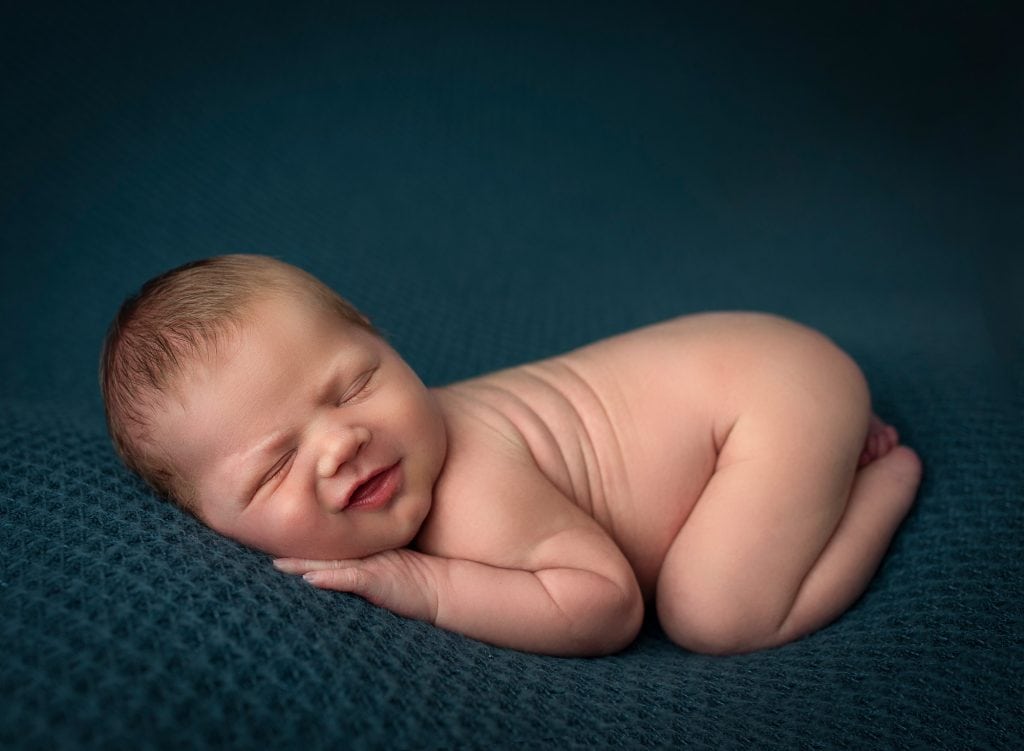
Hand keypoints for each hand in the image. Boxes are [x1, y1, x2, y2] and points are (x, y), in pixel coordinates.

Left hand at [273, 549, 441, 624]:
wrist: (443, 588)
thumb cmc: (416, 578)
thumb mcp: (386, 564)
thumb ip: (361, 564)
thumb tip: (328, 566)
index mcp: (361, 551)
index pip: (326, 543)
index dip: (302, 540)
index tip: (276, 535)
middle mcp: (361, 555)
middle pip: (321, 550)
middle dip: (294, 547)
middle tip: (262, 541)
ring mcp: (368, 566)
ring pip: (329, 562)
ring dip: (302, 563)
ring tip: (277, 564)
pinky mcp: (375, 580)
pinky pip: (348, 579)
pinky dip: (329, 578)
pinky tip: (309, 578)